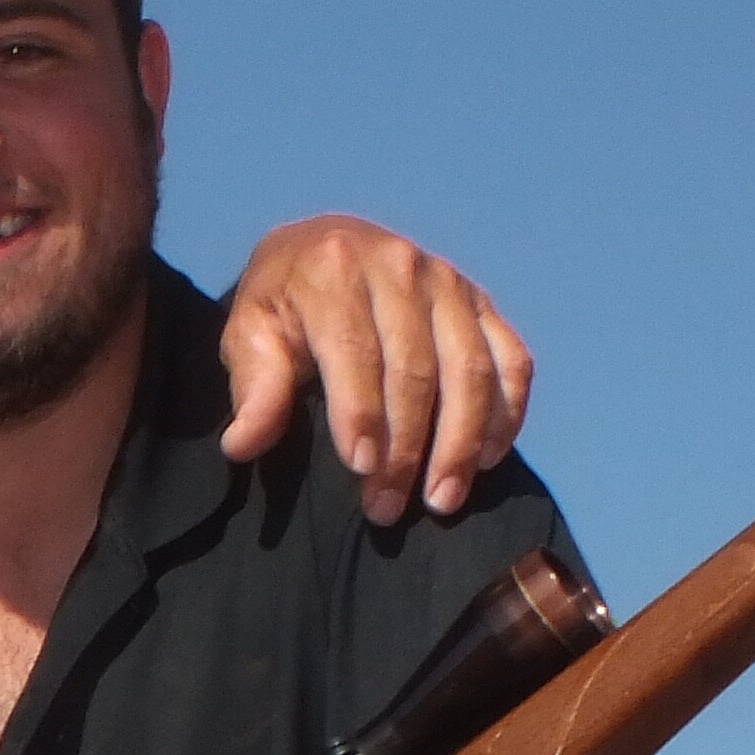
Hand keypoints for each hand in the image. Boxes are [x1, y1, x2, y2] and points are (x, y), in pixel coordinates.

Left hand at [217, 215, 535, 526]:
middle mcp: (400, 267)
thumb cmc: (284, 303)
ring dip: (460, 442)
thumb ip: (254, 388)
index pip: (356, 352)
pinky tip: (485, 459)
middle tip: (387, 509)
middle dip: (406, 448)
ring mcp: (449, 282)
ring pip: (470, 369)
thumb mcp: (250, 333)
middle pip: (416, 370)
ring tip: (442, 500)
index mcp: (335, 271)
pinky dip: (507, 412)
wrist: (324, 245)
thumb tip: (243, 445)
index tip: (362, 472)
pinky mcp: (481, 301)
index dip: (362, 415)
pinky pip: (511, 359)